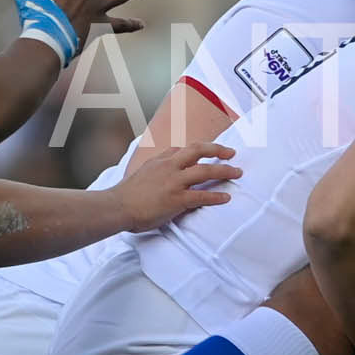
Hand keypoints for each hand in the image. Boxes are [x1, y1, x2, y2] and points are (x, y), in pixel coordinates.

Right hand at [115, 143, 238, 230]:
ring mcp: (174, 182)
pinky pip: (202, 195)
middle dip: (218, 150)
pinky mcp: (177, 199)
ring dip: (224, 170)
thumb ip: (155, 169)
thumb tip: (162, 172)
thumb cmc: (126, 195)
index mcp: (160, 160)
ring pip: (205, 170)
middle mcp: (169, 166)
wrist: (117, 206)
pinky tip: (226, 197)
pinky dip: (216, 196)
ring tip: (237, 173)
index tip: (210, 150)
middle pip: (198, 150)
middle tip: (231, 153)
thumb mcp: (141, 173)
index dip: (199, 148)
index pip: (182, 148)